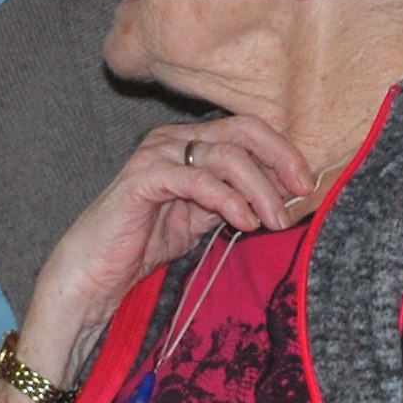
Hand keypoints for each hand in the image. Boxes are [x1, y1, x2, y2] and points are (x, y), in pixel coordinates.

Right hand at [19, 115, 316, 382]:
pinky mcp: (143, 178)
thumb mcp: (201, 219)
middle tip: (301, 192)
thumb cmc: (144, 244)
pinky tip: (245, 221)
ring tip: (273, 220)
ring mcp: (156, 154)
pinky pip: (197, 179)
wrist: (95, 272)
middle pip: (242, 130)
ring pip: (225, 155)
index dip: (282, 152)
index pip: (247, 130)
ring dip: (259, 188)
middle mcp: (172, 138)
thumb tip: (285, 196)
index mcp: (188, 142)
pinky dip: (228, 199)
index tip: (307, 185)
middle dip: (279, 159)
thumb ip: (235, 200)